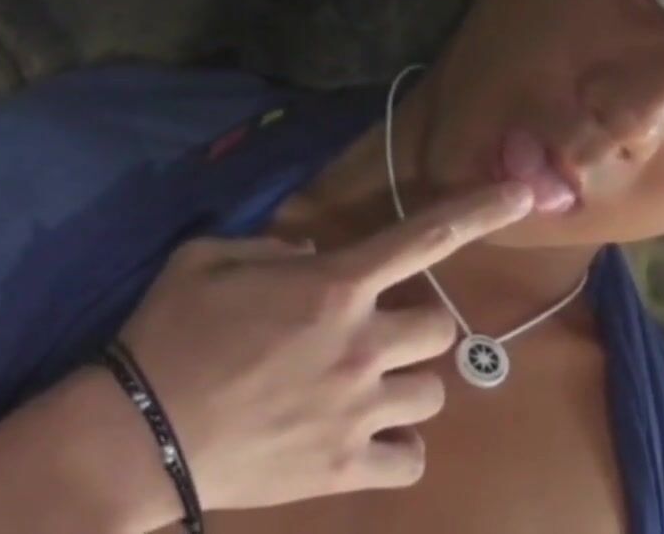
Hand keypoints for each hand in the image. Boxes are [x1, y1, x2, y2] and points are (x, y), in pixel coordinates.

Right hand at [119, 182, 533, 513]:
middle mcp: (362, 345)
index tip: (524, 196)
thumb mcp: (204, 261)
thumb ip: (270, 247)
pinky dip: (397, 450)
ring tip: (360, 394)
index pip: (423, 237)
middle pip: (439, 329)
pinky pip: (412, 459)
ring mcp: (360, 410)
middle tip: (368, 340)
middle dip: (411, 329)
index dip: (479, 211)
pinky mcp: (348, 467)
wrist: (139, 433)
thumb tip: (314, 254)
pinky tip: (367, 442)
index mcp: (332, 287)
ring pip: (432, 394)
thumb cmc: (168, 336)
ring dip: (404, 387)